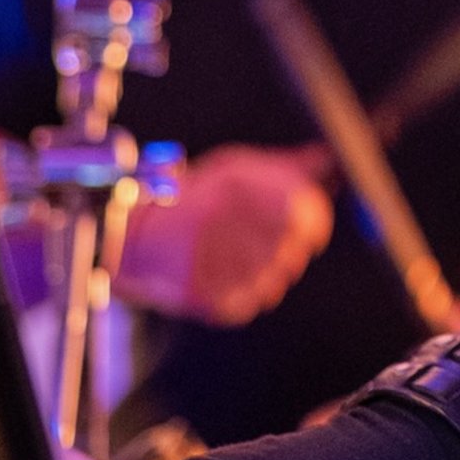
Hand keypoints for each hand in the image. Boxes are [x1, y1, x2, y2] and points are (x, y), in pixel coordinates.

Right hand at [119, 144, 332, 325]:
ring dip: (268, 270)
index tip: (310, 227)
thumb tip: (329, 160)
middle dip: (290, 247)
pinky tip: (225, 273)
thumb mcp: (234, 170)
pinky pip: (253, 300)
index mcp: (233, 187)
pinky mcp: (204, 295)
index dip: (314, 223)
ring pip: (276, 277)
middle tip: (267, 241)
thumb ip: (285, 167)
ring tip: (237, 255)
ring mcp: (210, 259)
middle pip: (293, 249)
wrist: (130, 240)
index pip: (306, 214)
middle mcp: (222, 222)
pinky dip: (248, 290)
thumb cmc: (193, 200)